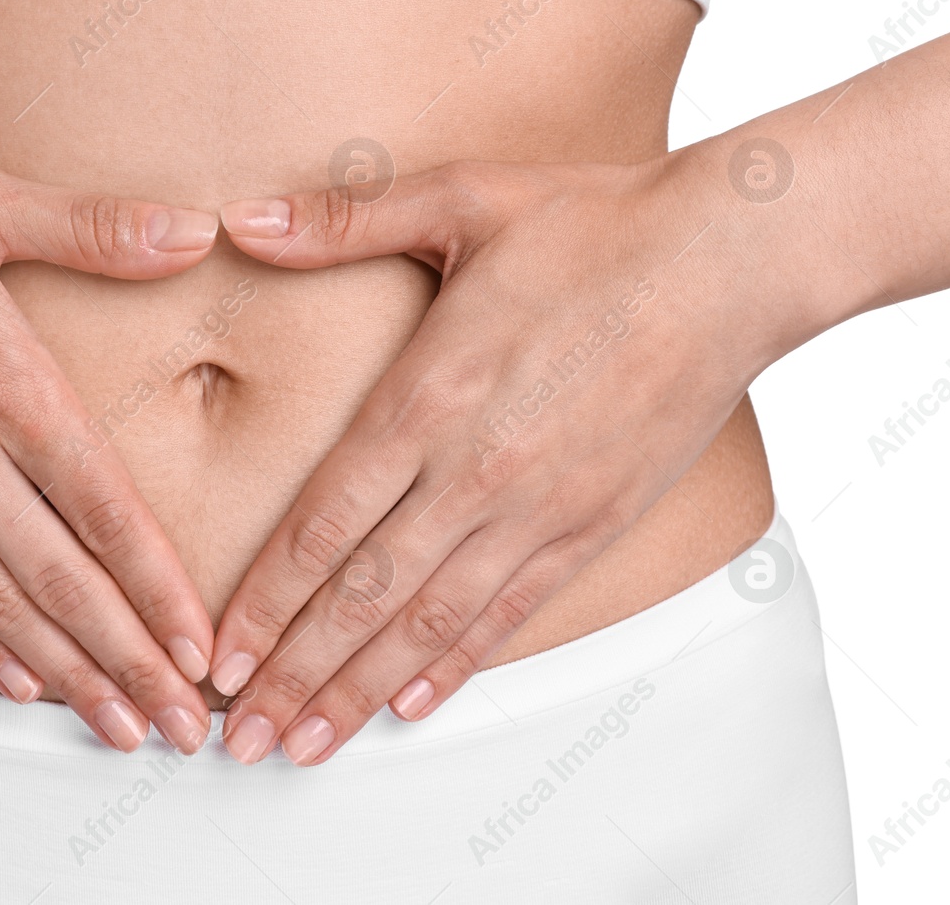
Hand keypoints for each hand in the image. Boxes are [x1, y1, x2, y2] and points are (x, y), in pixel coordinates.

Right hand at [0, 137, 220, 752]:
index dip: (159, 587)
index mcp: (3, 382)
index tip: (201, 652)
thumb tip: (196, 229)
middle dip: (129, 662)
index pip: (103, 506)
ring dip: (64, 673)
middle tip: (184, 730)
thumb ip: (92, 228)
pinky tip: (18, 685)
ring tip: (117, 730)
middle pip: (61, 578)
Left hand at [208, 155, 775, 764]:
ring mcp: (537, 508)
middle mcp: (473, 471)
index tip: (219, 658)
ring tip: (305, 749)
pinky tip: (411, 705)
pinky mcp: (592, 525)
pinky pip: (510, 613)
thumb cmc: (592, 224)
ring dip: (360, 693)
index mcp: (425, 398)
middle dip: (294, 675)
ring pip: (429, 624)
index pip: (321, 526)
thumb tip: (242, 215)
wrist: (730, 261)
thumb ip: (342, 221)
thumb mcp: (459, 200)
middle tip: (239, 740)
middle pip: (362, 597)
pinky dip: (455, 666)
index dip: (265, 603)